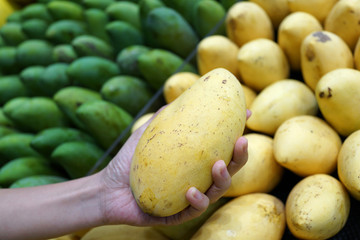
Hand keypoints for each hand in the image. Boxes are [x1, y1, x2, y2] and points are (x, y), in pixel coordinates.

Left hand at [99, 107, 249, 225]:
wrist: (108, 188)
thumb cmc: (129, 162)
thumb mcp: (147, 135)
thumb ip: (164, 118)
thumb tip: (184, 97)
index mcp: (194, 164)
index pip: (221, 147)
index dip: (236, 132)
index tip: (247, 115)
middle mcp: (197, 180)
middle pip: (227, 170)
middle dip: (240, 157)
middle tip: (242, 141)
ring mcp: (189, 198)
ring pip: (216, 191)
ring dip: (223, 179)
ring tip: (219, 165)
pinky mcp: (178, 214)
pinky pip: (194, 210)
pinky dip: (196, 200)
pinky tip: (191, 191)